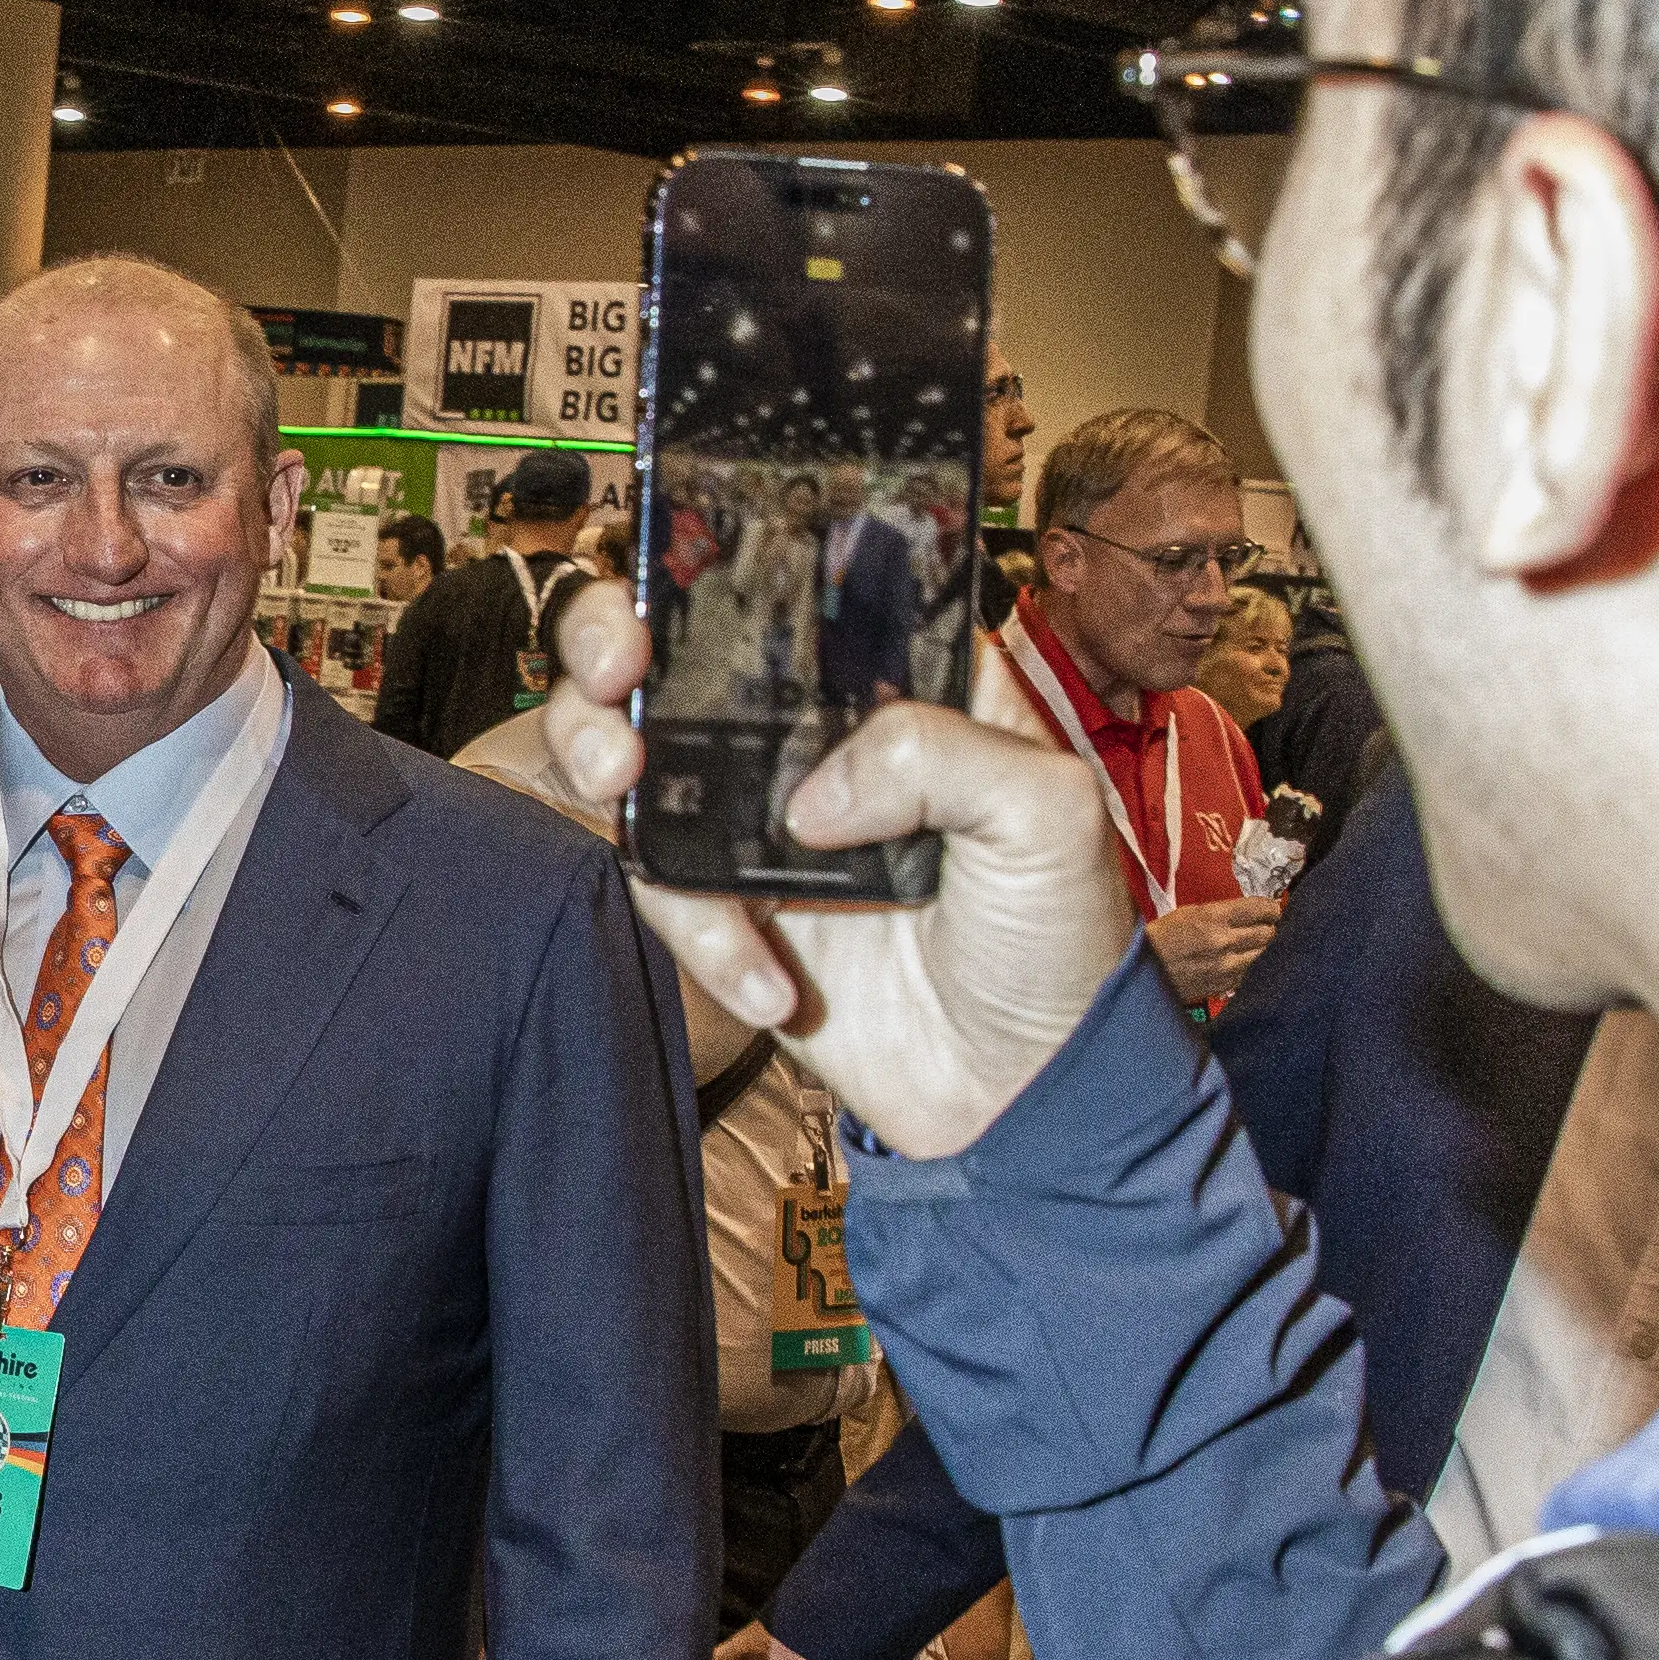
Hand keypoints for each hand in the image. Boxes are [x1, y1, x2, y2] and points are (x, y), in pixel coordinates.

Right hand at [526, 582, 1141, 1159]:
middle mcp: (820, 737)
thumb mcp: (1048, 816)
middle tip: (615, 666)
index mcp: (904, 684)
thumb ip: (939, 756)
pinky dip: (700, 934)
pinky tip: (769, 985)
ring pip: (637, 753)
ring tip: (619, 787)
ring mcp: (762, 822)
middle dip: (613, 638)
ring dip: (598, 752)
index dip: (727, 557)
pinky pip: (664, 888)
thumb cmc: (1060, 945)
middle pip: (680, 649)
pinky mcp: (729, 909)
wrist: (1017, 1101)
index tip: (682, 567)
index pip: (800, 585)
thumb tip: (812, 791)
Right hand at [1148, 893, 1284, 1007]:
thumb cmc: (1159, 939)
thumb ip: (1220, 913)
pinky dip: (1249, 965)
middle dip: (1268, 928)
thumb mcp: (1187, 914)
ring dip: (1261, 948)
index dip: (1271, 908)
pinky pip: (1250, 972)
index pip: (1260, 909)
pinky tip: (1239, 961)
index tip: (1271, 909)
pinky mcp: (1223, 986)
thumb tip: (1249, 913)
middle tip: (1263, 926)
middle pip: (1267, 933)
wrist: (1138, 972)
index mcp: (1213, 917)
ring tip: (1252, 944)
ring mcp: (1225, 967)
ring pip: (1263, 954)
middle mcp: (1223, 942)